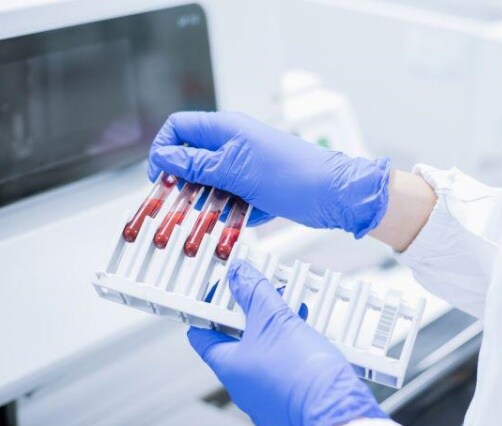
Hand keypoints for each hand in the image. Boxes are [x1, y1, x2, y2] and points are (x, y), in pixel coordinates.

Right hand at [149, 111, 389, 236]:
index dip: (164, 150)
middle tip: (187, 202)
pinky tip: (245, 215)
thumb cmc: (295, 174)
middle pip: (192, 159)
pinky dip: (233, 210)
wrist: (335, 195)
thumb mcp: (237, 170)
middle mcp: (233, 145)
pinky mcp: (255, 186)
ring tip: (222, 211)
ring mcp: (245, 167)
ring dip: (211, 200)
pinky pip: (232, 198)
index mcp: (226, 129)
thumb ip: (198, 164)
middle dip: (187, 182)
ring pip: (211, 183)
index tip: (161, 177)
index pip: (179, 128)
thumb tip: (166, 158)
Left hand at [187, 259, 386, 425]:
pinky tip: (306, 334)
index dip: (208, 310)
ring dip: (274, 329)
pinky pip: (282, 369)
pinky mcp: (288, 403)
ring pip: (262, 354)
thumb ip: (254, 292)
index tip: (221, 294)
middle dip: (252, 315)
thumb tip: (239, 274)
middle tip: (263, 296)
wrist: (337, 409)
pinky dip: (289, 348)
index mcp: (229, 368)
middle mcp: (242, 387)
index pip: (202, 335)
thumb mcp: (275, 318)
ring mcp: (265, 398)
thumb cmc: (302, 373)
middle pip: (236, 342)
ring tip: (292, 310)